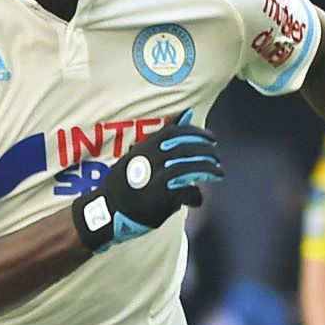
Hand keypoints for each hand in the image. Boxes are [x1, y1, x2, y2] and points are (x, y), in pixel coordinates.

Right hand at [72, 113, 223, 253]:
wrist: (107, 211)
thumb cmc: (124, 183)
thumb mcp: (138, 155)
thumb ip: (164, 136)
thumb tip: (187, 113)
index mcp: (146, 147)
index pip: (178, 132)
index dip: (198, 133)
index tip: (211, 138)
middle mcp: (152, 160)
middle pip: (189, 149)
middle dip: (208, 152)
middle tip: (216, 157)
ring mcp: (157, 178)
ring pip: (192, 168)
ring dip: (209, 170)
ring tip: (217, 174)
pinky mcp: (161, 197)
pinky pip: (187, 192)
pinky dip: (196, 195)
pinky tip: (197, 199)